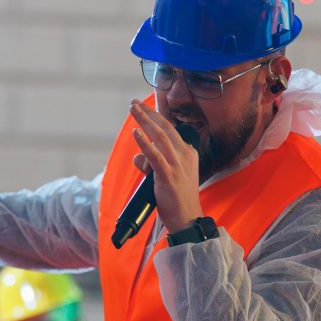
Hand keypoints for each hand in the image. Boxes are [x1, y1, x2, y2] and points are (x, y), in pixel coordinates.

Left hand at [129, 99, 203, 232]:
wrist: (187, 218)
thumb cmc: (176, 199)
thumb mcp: (165, 176)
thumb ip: (151, 163)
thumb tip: (137, 155)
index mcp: (188, 153)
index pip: (171, 130)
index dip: (156, 117)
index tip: (143, 107)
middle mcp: (185, 155)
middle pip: (164, 128)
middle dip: (148, 113)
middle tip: (133, 103)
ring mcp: (177, 165)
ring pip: (159, 137)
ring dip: (144, 121)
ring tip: (133, 109)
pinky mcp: (168, 175)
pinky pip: (155, 156)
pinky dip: (144, 143)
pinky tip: (136, 133)